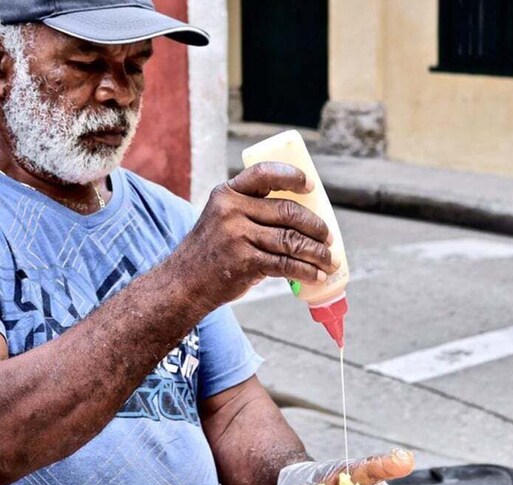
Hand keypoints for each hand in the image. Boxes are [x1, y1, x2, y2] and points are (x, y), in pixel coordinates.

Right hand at [177, 163, 338, 308]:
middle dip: (316, 226)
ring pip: (291, 240)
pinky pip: (285, 263)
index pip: (264, 174)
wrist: (184, 283)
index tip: (311, 187)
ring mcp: (237, 235)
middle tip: (329, 237)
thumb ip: (251, 213)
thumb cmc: (212, 252)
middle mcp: (231, 210)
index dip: (292, 176)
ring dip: (317, 252)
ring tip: (329, 260)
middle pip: (288, 211)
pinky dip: (306, 271)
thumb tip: (302, 220)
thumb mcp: (222, 220)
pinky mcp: (244, 261)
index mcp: (227, 194)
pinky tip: (316, 276)